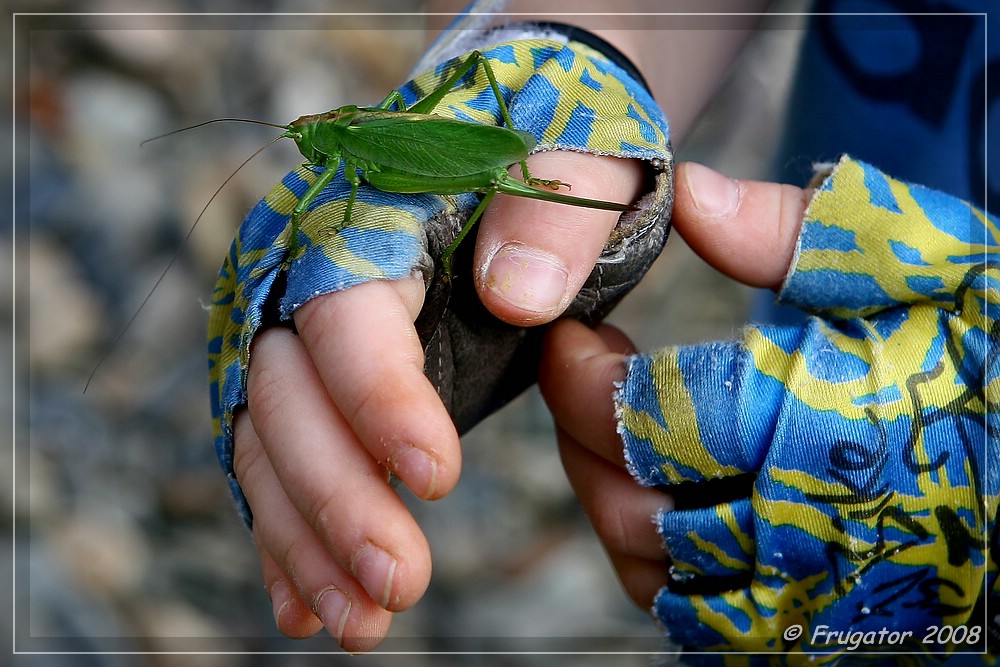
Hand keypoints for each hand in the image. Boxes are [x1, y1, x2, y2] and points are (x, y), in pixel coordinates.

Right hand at [232, 151, 641, 649]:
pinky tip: (310, 605)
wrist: (501, 165)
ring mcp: (302, 337)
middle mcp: (307, 276)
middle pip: (287, 392)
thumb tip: (516, 295)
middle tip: (400, 585)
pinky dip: (290, 536)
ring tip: (361, 622)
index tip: (437, 476)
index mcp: (366, 215)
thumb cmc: (545, 164)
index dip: (376, 395)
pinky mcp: (317, 386)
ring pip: (270, 442)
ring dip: (306, 540)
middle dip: (335, 496)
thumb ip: (553, 208)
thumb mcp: (574, 162)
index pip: (345, 310)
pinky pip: (280, 462)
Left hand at [540, 159, 997, 656]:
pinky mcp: (805, 630)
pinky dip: (654, 553)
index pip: (662, 427)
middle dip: (585, 436)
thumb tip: (688, 197)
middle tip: (579, 375)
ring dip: (612, 493)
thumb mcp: (931, 264)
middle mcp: (817, 541)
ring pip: (655, 573)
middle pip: (641, 513)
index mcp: (835, 437)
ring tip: (617, 425)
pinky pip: (690, 615)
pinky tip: (663, 486)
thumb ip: (809, 229)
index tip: (571, 334)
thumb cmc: (988, 359)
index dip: (587, 380)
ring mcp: (810, 601)